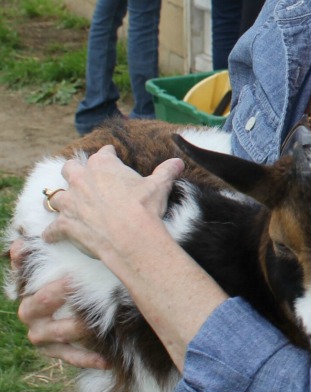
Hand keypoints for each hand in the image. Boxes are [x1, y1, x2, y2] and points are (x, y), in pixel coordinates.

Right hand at [9, 239, 107, 369]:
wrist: (75, 308)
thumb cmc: (70, 280)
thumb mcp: (57, 266)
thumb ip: (39, 255)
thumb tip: (20, 246)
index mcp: (27, 288)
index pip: (23, 276)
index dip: (34, 268)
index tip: (65, 271)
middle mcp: (29, 312)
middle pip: (38, 303)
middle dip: (57, 294)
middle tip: (78, 285)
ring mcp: (41, 334)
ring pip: (56, 333)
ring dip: (77, 328)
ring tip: (96, 324)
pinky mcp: (55, 351)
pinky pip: (70, 356)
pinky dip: (87, 358)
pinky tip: (105, 361)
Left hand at [42, 145, 183, 259]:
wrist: (131, 236)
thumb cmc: (144, 207)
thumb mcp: (159, 186)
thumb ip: (166, 171)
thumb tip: (179, 162)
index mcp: (103, 165)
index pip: (104, 154)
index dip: (109, 156)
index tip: (112, 157)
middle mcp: (81, 179)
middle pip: (70, 168)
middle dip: (74, 172)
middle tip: (81, 178)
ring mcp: (71, 202)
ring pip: (55, 197)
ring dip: (59, 201)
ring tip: (64, 204)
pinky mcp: (65, 225)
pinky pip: (52, 230)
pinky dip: (52, 234)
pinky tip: (51, 237)